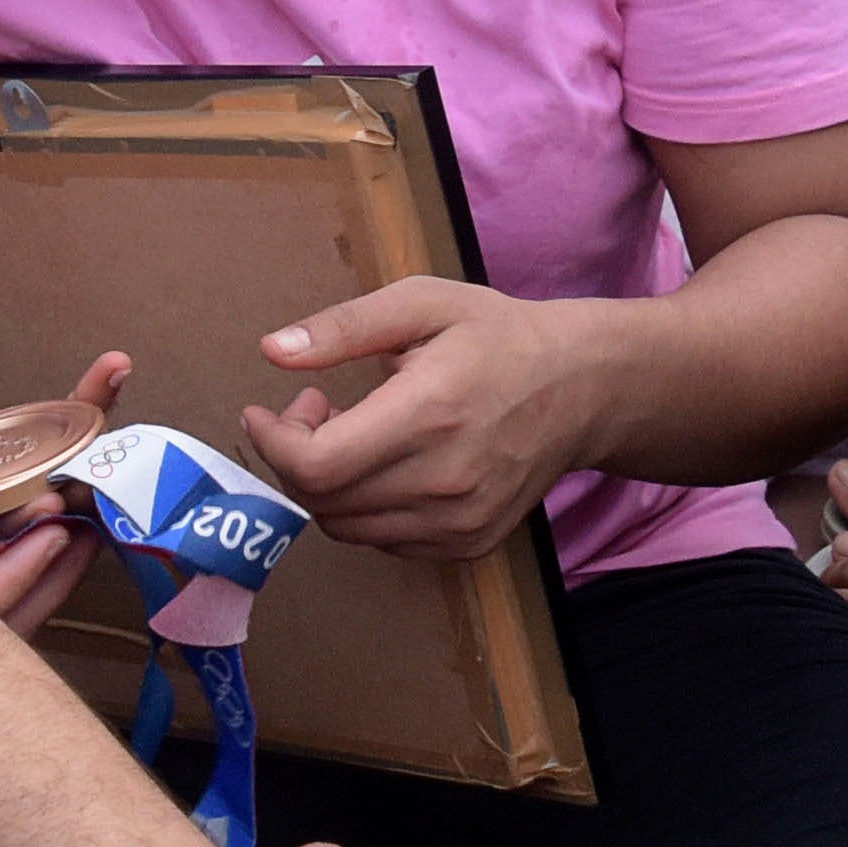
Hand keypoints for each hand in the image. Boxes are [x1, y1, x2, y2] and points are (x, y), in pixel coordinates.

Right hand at [0, 343, 128, 634]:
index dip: (10, 582)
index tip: (47, 542)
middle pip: (21, 568)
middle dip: (63, 551)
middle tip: (86, 514)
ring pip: (47, 507)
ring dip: (86, 486)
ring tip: (110, 455)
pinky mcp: (5, 453)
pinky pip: (53, 442)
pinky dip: (83, 407)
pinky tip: (111, 370)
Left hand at [242, 281, 599, 559]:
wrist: (583, 387)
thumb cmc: (497, 336)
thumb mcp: (423, 303)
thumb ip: (344, 327)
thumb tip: (273, 351)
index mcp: (429, 412)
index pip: (315, 466)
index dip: (272, 443)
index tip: (264, 412)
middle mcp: (445, 479)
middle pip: (322, 501)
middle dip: (294, 456)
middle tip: (316, 410)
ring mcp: (460, 520)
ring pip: (346, 528)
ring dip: (326, 485)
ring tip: (351, 433)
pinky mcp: (470, 543)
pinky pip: (384, 542)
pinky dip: (364, 508)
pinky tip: (385, 462)